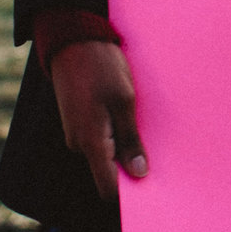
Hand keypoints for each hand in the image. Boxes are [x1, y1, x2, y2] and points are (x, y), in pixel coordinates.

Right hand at [48, 38, 145, 205]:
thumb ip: (130, 140)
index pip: (107, 188)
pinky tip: (129, 117)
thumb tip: (138, 173)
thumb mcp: (124, 101)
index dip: (129, 192)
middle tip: (157, 152)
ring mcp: (77, 133)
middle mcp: (79, 143)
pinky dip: (116, 134)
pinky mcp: (79, 121)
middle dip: (131, 165)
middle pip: (108, 172)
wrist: (73, 39)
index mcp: (90, 142)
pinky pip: (100, 139)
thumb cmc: (100, 67)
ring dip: (125, 146)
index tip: (152, 186)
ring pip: (105, 154)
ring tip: (143, 126)